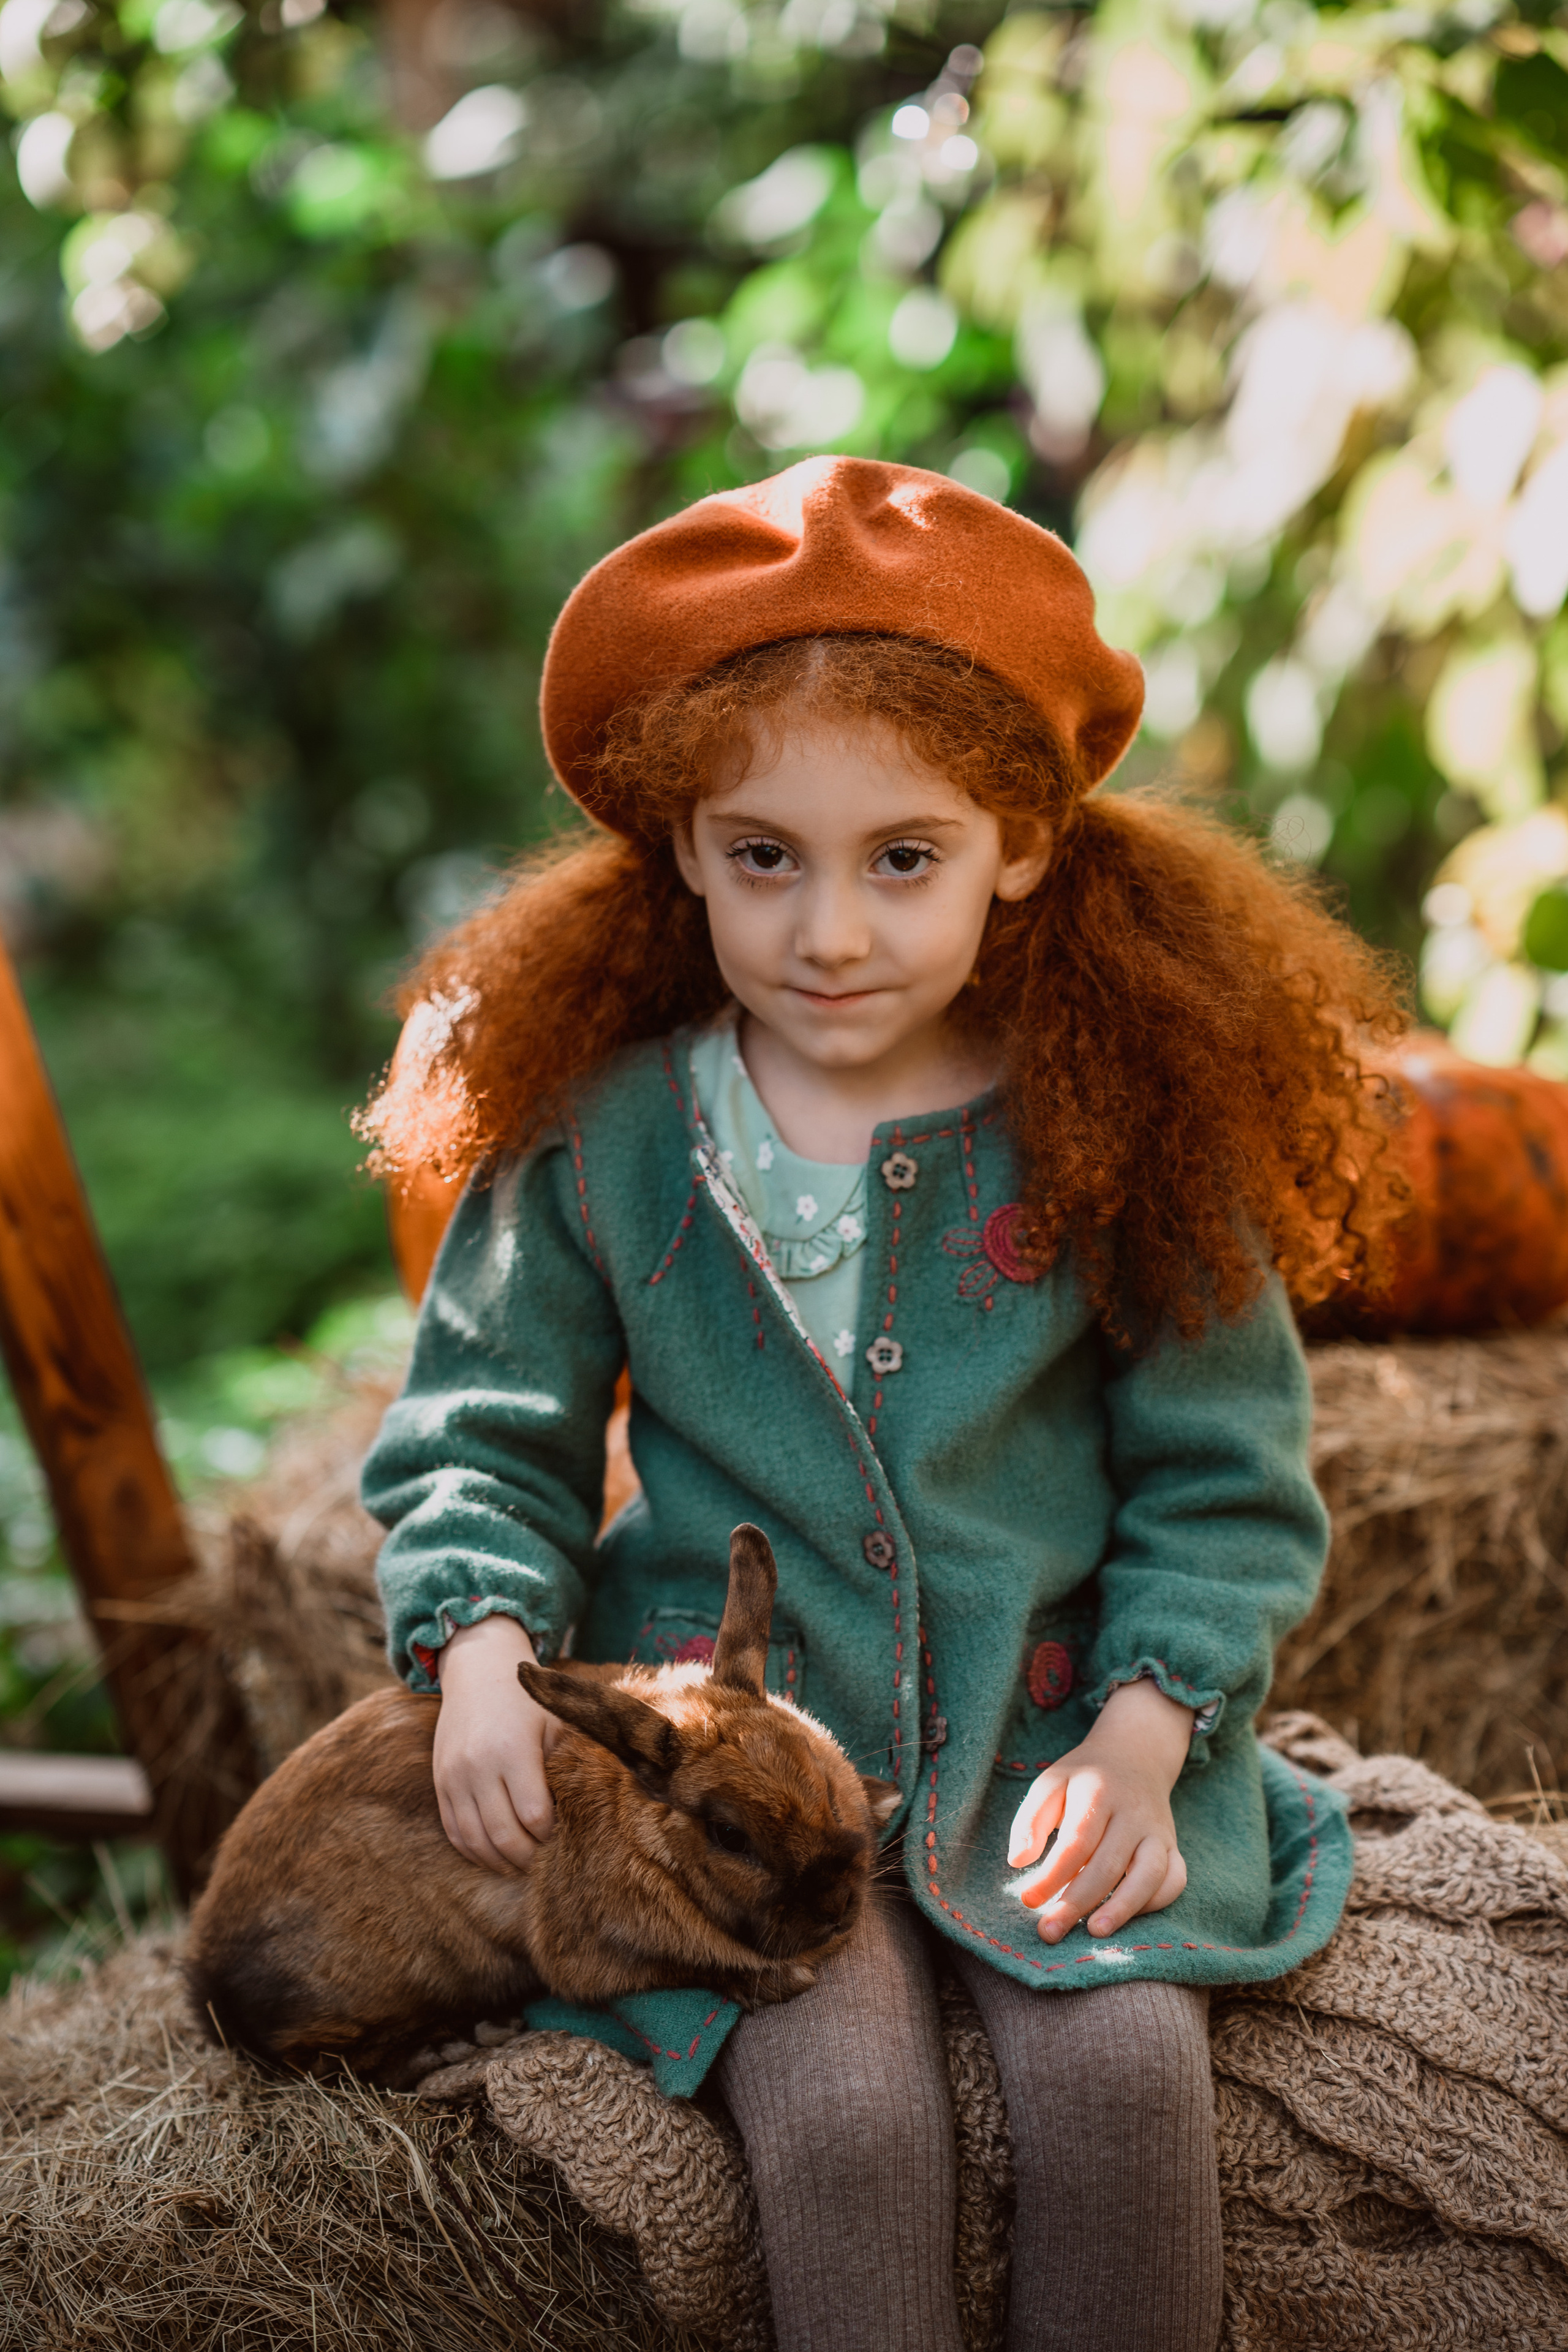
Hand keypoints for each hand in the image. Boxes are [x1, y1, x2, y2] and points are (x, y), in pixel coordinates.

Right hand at [432, 1616, 562, 1873]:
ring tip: (522, 1867)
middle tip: (547, 1864)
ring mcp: (454, 1778)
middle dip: (528, 1858)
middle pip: (503, 1836)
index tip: (565, 1835)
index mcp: (512, 1751)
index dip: (551, 1835)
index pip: (534, 1815)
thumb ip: (566, 1764)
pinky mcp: (441, 1783)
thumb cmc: (526, 1700)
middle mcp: (478, 1767)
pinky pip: (454, 1832)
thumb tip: (583, 1812)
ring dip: (501, 1862)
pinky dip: (475, 1851)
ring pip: (475, 1841)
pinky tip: (495, 1856)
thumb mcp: (555, 1722)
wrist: (477, 1671)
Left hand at [1006, 1678, 1192, 1942]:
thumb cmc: (1085, 1778)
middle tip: (1050, 1932)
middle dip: (1078, 1903)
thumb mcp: (1051, 1782)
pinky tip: (1125, 1917)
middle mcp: (1133, 1813)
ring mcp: (1158, 1831)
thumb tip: (1018, 1861)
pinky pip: (1174, 1880)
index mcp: (1099, 1792)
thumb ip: (1031, 1819)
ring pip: (1149, 1875)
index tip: (1028, 1900)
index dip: (1052, 1875)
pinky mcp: (1172, 1846)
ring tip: (1094, 1932)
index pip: (1076, 1842)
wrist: (1135, 1754)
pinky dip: (1155, 1902)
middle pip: (1109, 1864)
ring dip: (1123, 1908)